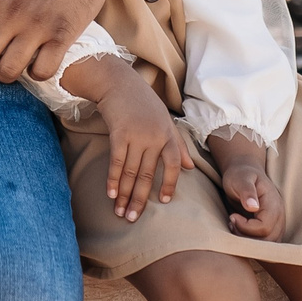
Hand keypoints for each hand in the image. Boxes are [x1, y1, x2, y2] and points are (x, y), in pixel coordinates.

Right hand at [71, 60, 191, 221]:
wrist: (119, 82)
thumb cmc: (144, 102)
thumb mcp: (166, 120)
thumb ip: (178, 144)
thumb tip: (190, 168)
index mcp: (168, 134)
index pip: (173, 165)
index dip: (169, 184)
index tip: (164, 202)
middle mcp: (155, 137)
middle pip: (148, 175)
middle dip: (140, 199)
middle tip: (133, 218)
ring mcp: (136, 135)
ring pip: (131, 172)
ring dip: (125, 194)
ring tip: (120, 212)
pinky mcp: (118, 134)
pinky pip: (117, 162)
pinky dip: (113, 179)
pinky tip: (111, 194)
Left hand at [208, 131, 286, 240]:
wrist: (244, 172)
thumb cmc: (241, 174)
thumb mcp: (241, 179)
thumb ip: (247, 191)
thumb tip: (253, 207)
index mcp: (274, 204)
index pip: (264, 227)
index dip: (246, 228)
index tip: (232, 216)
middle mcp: (279, 216)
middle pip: (268, 240)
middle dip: (246, 237)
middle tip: (231, 222)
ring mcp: (277, 224)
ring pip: (268, 245)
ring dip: (249, 242)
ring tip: (234, 226)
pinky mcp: (271, 228)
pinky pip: (266, 244)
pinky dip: (252, 242)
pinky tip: (239, 230)